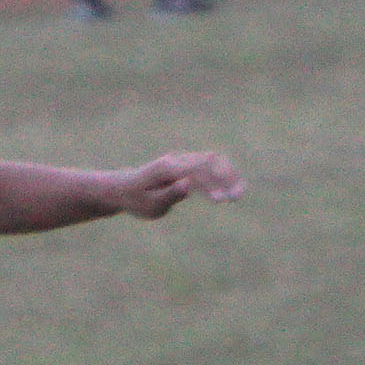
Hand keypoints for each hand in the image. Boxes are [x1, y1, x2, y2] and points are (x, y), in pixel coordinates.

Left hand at [107, 151, 245, 218]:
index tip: (221, 201)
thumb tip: (189, 184)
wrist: (124, 189)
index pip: (196, 171)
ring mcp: (182, 161)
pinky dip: (223, 174)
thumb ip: (170, 195)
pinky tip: (232, 190)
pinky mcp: (186, 166)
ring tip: (240, 193)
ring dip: (228, 174)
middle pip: (209, 160)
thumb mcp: (149, 205)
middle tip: (238, 196)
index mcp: (167, 169)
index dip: (212, 183)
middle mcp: (176, 160)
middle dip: (226, 177)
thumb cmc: (136, 201)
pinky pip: (209, 165)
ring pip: (212, 160)